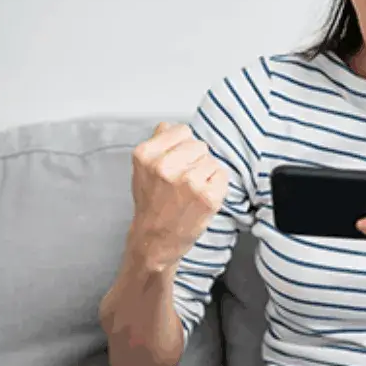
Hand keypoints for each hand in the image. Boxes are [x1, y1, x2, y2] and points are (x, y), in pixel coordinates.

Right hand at [127, 122, 228, 272]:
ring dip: (206, 174)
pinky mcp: (207, 196)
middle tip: (183, 181)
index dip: (183, 146)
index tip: (177, 161)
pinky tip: (201, 198)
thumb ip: (157, 144)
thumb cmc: (152, 205)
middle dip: (195, 160)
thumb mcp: (143, 170)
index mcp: (146, 155)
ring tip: (190, 191)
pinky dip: (216, 186)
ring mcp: (188, 181)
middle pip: (199, 145)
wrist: (154, 239)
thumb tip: (169, 126)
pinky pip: (222, 175)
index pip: (182, 131)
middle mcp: (165, 166)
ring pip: (211, 160)